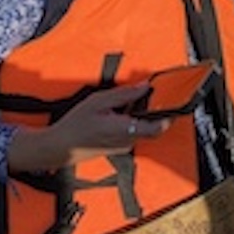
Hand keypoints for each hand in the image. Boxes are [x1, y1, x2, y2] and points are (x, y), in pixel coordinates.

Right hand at [8, 84, 170, 172]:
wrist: (60, 147)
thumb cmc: (76, 125)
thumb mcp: (98, 101)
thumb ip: (124, 94)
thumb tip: (144, 87)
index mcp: (125, 130)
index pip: (158, 126)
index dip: (168, 114)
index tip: (173, 100)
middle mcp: (128, 141)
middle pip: (153, 126)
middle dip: (154, 110)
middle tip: (150, 94)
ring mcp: (124, 146)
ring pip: (143, 128)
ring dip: (141, 114)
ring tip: (129, 101)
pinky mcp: (119, 146)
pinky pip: (133, 132)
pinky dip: (132, 120)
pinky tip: (120, 111)